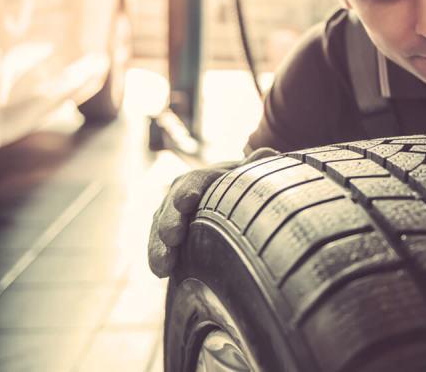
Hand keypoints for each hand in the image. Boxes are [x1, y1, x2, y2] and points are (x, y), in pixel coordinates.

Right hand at [147, 147, 278, 277]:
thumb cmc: (241, 186)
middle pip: (172, 205)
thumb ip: (255, 167)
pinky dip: (158, 257)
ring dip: (159, 246)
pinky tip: (161, 272)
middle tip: (171, 237)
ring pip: (160, 226)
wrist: (229, 197)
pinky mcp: (166, 232)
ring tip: (163, 265)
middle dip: (170, 221)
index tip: (187, 202)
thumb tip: (268, 152)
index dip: (190, 190)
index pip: (195, 181)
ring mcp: (171, 212)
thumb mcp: (248, 176)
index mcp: (204, 177)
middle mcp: (182, 192)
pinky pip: (158, 243)